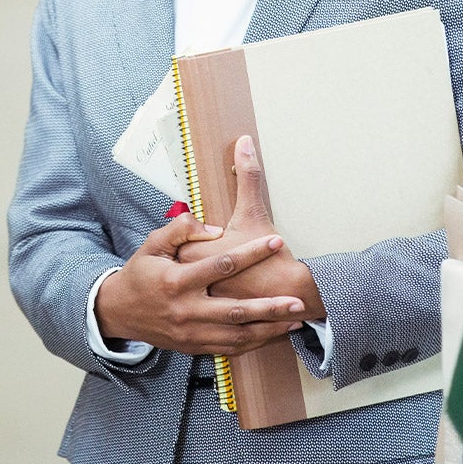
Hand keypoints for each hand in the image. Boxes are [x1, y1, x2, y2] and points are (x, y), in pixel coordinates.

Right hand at [95, 209, 305, 355]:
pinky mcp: (193, 347)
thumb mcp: (153, 244)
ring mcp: (191, 333)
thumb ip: (181, 229)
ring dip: (269, 329)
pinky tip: (274, 334)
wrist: (118, 313)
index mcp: (177, 282)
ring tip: (296, 319)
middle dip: (270, 306)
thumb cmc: (140, 273)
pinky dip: (254, 343)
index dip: (251, 252)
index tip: (275, 241)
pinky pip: (229, 348)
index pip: (222, 265)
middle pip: (236, 310)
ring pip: (237, 335)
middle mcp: (186, 311)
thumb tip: (214, 228)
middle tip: (297, 299)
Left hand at [179, 136, 324, 319]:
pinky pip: (195, 310)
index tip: (184, 236)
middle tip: (185, 255)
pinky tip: (208, 300)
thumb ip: (247, 175)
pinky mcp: (212, 319)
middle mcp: (191, 281)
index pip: (172, 241)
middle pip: (172, 266)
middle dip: (178, 260)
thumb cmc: (270, 256)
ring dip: (186, 284)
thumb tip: (243, 144)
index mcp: (194, 253)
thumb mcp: (254, 211)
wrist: (290, 293)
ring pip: (182, 290)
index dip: (181, 237)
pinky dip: (198, 306)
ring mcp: (200, 303)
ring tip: (191, 279)